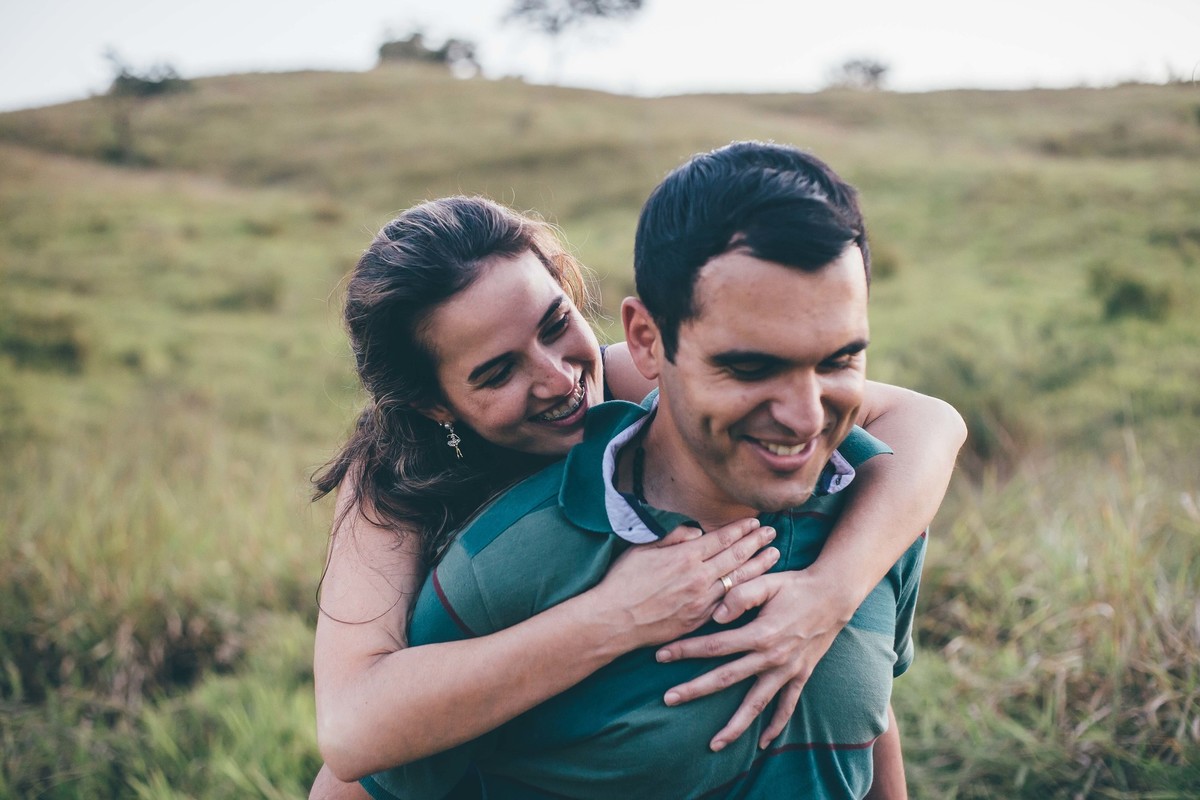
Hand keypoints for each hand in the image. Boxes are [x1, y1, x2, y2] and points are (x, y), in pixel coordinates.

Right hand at [590, 518, 779, 651]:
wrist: (614, 620)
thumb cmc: (624, 582)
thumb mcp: (643, 549)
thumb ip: (673, 538)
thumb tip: (695, 532)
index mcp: (685, 556)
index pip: (721, 539)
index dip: (741, 529)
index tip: (755, 521)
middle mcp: (698, 577)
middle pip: (736, 556)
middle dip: (757, 543)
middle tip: (773, 533)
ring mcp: (702, 601)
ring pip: (739, 580)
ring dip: (758, 566)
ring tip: (774, 555)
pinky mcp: (700, 620)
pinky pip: (728, 602)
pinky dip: (745, 590)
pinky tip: (756, 584)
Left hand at [654, 569, 856, 751]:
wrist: (834, 595)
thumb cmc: (796, 585)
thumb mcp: (768, 581)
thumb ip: (740, 595)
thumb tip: (716, 615)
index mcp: (760, 633)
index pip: (715, 645)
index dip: (686, 650)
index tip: (661, 655)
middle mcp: (772, 657)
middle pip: (726, 678)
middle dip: (695, 690)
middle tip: (668, 699)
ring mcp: (787, 670)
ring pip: (756, 704)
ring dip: (735, 725)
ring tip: (714, 744)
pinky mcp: (800, 675)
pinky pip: (787, 706)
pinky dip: (776, 725)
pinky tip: (763, 743)